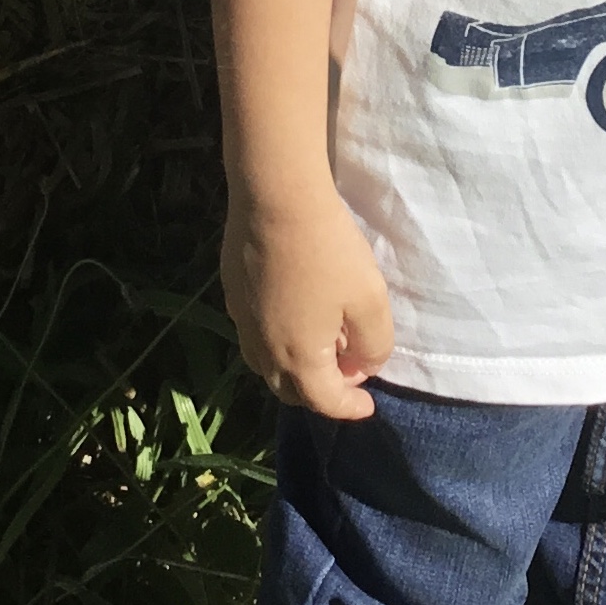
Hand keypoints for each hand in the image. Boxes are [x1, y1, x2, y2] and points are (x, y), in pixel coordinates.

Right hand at [222, 191, 393, 419]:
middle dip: (319, 392)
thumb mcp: (370, 299)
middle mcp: (263, 348)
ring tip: (320, 347)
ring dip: (294, 368)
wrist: (276, 196)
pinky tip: (293, 312)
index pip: (324, 402)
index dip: (350, 408)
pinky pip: (254, 333)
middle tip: (346, 374)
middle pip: (288, 391)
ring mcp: (241, 319)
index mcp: (298, 359)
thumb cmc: (328, 250)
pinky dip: (276, 339)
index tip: (369, 404)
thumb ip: (374, 344)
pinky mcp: (231, 291)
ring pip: (265, 364)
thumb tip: (364, 364)